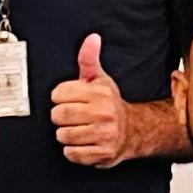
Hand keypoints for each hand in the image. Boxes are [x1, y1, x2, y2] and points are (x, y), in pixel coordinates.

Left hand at [48, 33, 134, 169]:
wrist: (133, 131)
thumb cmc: (110, 105)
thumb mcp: (100, 79)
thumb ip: (89, 59)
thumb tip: (91, 39)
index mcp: (100, 93)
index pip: (59, 94)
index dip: (59, 97)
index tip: (67, 99)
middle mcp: (103, 113)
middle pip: (59, 115)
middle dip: (59, 117)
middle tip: (70, 116)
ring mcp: (104, 134)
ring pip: (63, 136)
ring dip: (65, 134)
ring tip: (77, 129)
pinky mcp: (103, 153)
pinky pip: (72, 154)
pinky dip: (73, 151)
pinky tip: (82, 142)